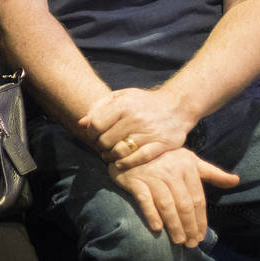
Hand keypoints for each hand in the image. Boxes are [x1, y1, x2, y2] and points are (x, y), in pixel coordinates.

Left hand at [79, 87, 195, 168]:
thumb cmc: (143, 102)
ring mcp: (149, 132)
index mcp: (124, 104)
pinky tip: (120, 163)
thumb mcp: (121, 97)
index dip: (91, 133)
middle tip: (101, 147)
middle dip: (100, 146)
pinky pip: (139, 158)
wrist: (177, 106)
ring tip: (109, 156)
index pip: (97, 124)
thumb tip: (82, 123)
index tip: (93, 135)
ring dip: (110, 157)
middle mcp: (136, 118)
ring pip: (121, 151)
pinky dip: (126, 163)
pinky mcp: (162, 144)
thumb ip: (100, 108)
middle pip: (106, 140)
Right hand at [109, 147, 238, 248]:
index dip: (201, 220)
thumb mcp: (189, 160)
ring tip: (178, 241)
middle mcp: (171, 171)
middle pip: (184, 205)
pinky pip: (145, 199)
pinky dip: (151, 214)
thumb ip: (212, 172)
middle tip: (191, 244)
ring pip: (167, 204)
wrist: (131, 146)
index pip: (197, 199)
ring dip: (174, 225)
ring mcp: (152, 175)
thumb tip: (236, 180)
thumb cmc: (164, 156)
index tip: (201, 236)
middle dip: (189, 227)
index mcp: (187, 167)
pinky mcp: (135, 180)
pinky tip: (157, 228)